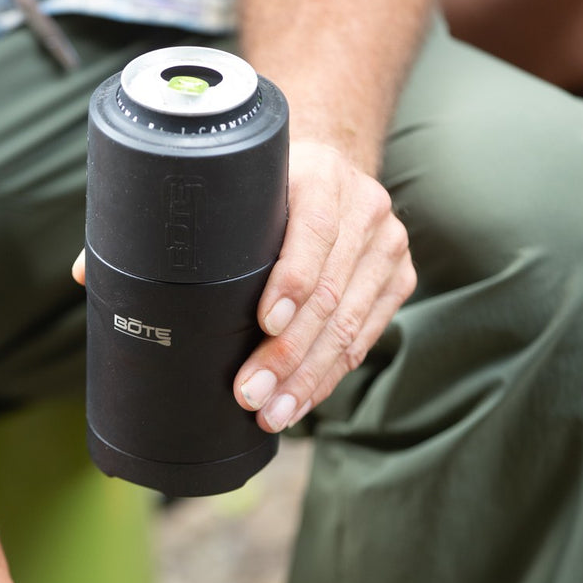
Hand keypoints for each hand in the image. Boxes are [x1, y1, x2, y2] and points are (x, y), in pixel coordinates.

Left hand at [233, 140, 415, 431]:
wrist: (332, 171)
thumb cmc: (275, 189)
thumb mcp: (254, 186)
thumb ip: (234, 218)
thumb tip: (182, 285)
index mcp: (324, 178)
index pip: (314, 233)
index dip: (291, 282)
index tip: (265, 324)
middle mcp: (366, 209)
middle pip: (330, 293)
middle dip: (288, 352)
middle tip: (252, 392)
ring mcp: (388, 247)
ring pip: (349, 325)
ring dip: (307, 377)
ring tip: (273, 412)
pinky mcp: (399, 279)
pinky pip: (365, 338)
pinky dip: (329, 375)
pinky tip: (302, 399)